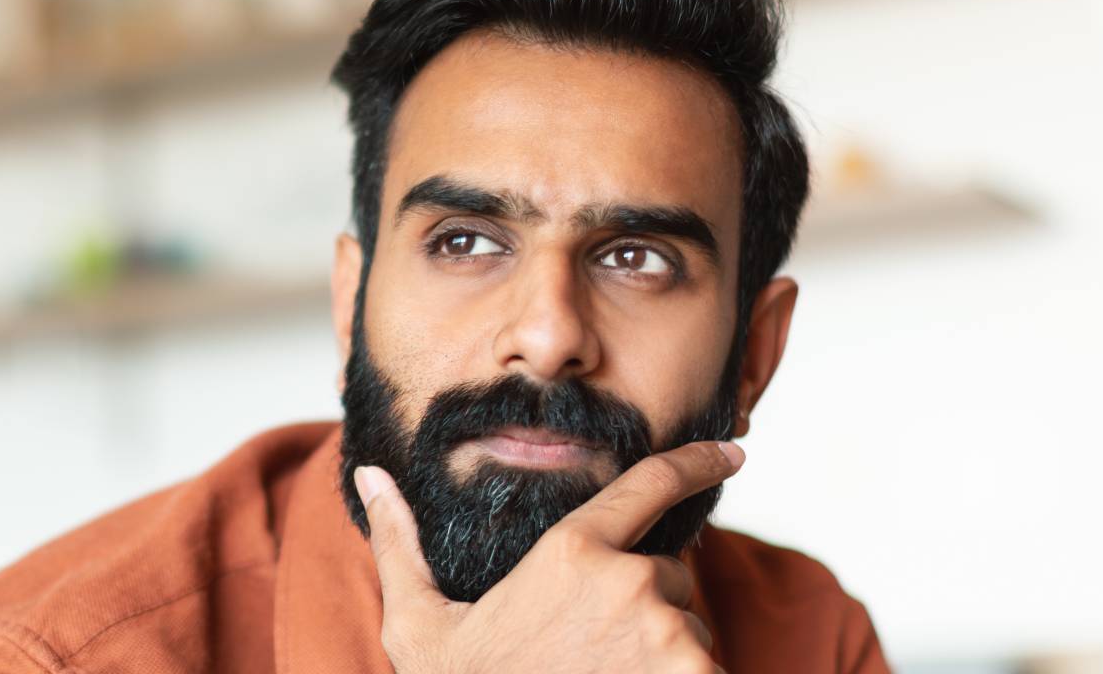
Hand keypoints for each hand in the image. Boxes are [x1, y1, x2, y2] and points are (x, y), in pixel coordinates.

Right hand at [353, 440, 744, 672]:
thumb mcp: (417, 626)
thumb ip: (399, 545)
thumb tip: (370, 477)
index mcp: (570, 552)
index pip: (648, 486)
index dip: (694, 462)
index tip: (732, 451)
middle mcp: (630, 582)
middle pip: (665, 576)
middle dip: (641, 606)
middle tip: (586, 652)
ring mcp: (671, 636)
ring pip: (687, 629)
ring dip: (661, 652)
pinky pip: (707, 670)